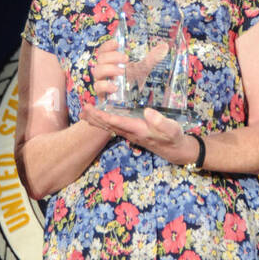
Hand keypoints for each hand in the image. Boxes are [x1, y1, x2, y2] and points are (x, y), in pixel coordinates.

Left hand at [78, 102, 195, 164]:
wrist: (176, 150)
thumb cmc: (174, 138)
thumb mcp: (172, 129)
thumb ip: (161, 122)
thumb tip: (148, 112)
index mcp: (139, 130)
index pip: (118, 122)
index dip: (104, 116)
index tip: (93, 109)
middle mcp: (131, 133)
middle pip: (109, 125)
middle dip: (95, 118)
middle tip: (82, 109)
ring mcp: (131, 133)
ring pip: (109, 127)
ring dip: (96, 120)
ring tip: (83, 113)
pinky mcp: (132, 132)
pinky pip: (114, 127)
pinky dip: (104, 121)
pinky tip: (99, 117)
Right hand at [85, 38, 168, 104]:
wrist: (132, 102)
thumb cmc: (134, 81)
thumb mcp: (144, 69)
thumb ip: (152, 58)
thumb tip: (164, 46)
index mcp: (111, 61)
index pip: (104, 50)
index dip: (108, 45)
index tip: (117, 43)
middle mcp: (104, 70)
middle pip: (100, 59)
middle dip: (111, 57)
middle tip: (126, 59)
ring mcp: (102, 82)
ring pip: (97, 72)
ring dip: (109, 69)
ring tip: (122, 71)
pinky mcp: (102, 95)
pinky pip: (98, 88)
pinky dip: (105, 86)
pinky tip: (115, 87)